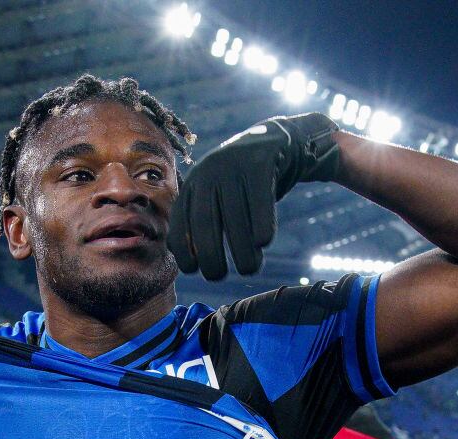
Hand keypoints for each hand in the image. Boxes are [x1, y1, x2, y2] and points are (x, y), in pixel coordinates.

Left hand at [168, 112, 339, 279]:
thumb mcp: (216, 195)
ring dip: (240, 248)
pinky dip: (262, 223)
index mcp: (193, 184)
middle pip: (205, 220)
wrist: (276, 142)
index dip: (182, 247)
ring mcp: (235, 165)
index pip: (181, 220)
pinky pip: (260, 199)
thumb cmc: (242, 184)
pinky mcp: (262, 162)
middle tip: (217, 276)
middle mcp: (209, 173)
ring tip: (248, 269)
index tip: (192, 270)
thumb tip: (191, 262)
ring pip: (235, 215)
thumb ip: (201, 221)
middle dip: (208, 253)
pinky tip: (264, 243)